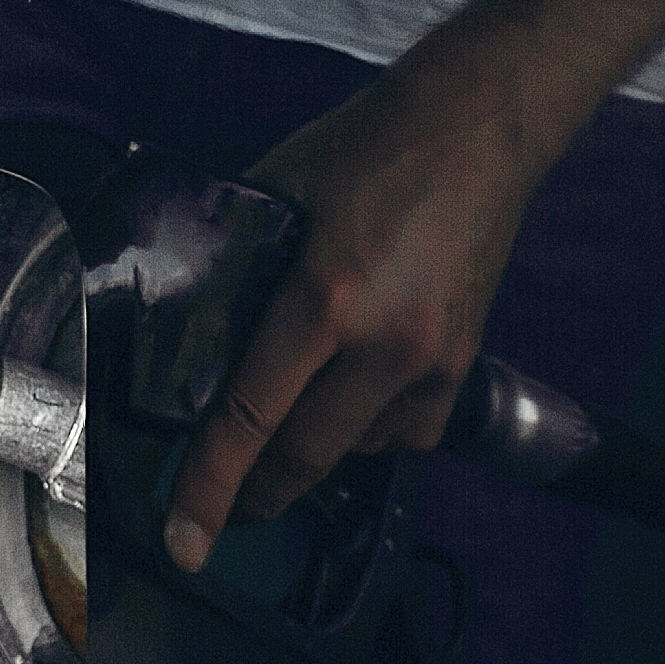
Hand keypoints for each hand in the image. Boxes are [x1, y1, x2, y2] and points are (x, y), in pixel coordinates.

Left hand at [161, 59, 540, 571]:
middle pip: (303, 457)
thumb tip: (188, 319)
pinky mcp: (464, 361)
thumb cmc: (370, 147)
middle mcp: (388, 344)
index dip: (208, 488)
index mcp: (326, 299)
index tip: (185, 540)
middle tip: (215, 509)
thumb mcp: (273, 197)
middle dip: (252, 494)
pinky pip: (405, 433)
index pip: (250, 419)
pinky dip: (366, 434)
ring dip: (309, 456)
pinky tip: (341, 410)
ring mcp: (435, 359)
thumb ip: (234, 265)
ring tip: (271, 446)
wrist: (479, 124)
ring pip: (355, 451)